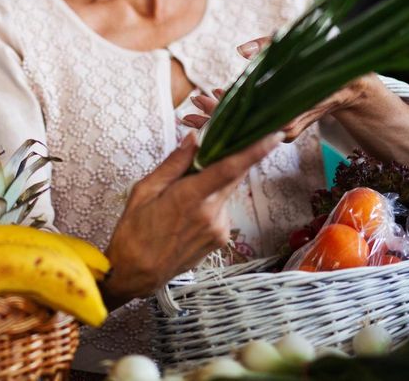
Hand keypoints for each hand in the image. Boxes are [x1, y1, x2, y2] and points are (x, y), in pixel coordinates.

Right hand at [102, 130, 282, 304]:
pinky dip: (210, 200)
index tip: (273, 136)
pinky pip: (220, 208)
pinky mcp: (221, 239)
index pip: (229, 169)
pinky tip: (187, 211)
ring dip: (213, 182)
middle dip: (232, 158)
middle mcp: (211, 213)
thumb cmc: (134, 230)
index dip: (254, 151)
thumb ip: (174, 164)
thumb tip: (194, 138)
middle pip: (233, 177)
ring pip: (224, 192)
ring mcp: (219, 229)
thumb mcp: (145, 190)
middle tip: (219, 146)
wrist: (137, 273)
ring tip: (184, 191)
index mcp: (190, 197)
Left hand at [181, 36, 363, 141]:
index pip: (242, 114)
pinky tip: (220, 103)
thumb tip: (240, 51)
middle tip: (187, 113)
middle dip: (212, 120)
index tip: (198, 103)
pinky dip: (237, 114)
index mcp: (284, 111)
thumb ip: (268, 45)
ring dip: (221, 118)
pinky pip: (255, 123)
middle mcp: (282, 126)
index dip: (218, 110)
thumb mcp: (299, 47)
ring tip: (196, 108)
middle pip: (239, 126)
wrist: (352, 84)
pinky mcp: (284, 126)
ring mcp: (282, 128)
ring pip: (245, 127)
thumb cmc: (326, 62)